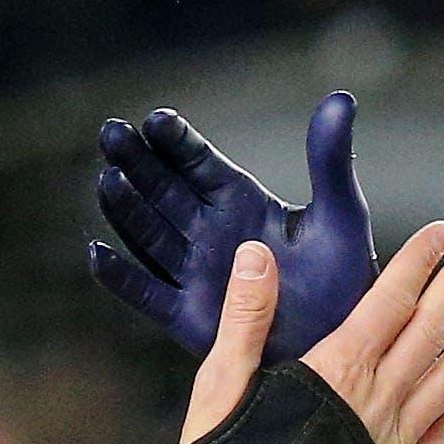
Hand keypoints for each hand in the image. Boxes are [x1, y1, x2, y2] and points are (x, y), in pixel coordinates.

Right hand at [91, 91, 374, 363]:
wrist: (343, 345)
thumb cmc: (346, 279)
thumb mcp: (341, 215)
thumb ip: (330, 161)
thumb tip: (340, 99)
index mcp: (240, 201)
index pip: (199, 163)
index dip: (178, 142)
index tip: (157, 119)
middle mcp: (210, 232)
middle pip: (163, 191)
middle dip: (137, 163)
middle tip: (111, 132)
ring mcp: (196, 273)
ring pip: (150, 235)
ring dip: (127, 209)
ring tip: (108, 180)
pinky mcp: (188, 316)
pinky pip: (147, 294)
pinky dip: (121, 277)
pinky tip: (97, 253)